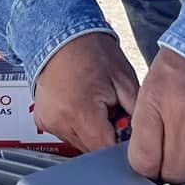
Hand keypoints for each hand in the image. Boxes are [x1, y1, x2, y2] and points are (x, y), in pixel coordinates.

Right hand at [32, 33, 138, 152]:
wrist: (64, 35)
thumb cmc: (94, 52)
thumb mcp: (125, 82)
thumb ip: (135, 116)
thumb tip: (142, 139)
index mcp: (80, 112)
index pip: (106, 149)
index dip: (121, 143)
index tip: (127, 131)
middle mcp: (60, 121)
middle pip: (92, 149)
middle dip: (106, 136)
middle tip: (111, 110)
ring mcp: (48, 122)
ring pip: (79, 144)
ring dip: (91, 132)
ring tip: (95, 105)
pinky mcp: (42, 121)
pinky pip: (66, 134)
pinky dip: (77, 126)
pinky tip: (80, 105)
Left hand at [127, 48, 184, 183]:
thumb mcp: (154, 89)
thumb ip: (149, 128)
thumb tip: (151, 172)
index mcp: (155, 100)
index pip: (144, 161)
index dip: (151, 169)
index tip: (158, 166)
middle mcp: (184, 110)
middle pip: (176, 172)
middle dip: (178, 169)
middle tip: (184, 154)